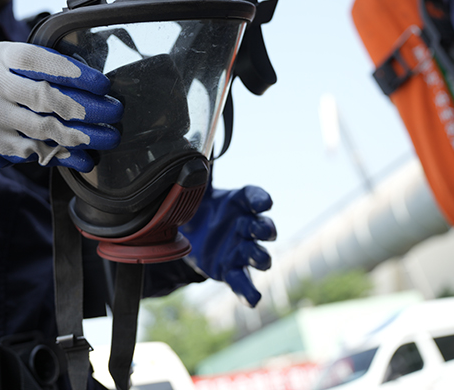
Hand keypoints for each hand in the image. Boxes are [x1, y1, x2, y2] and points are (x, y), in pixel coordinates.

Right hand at [0, 41, 122, 172]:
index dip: (74, 73)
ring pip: (44, 128)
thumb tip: (93, 82)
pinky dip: (65, 155)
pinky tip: (85, 156)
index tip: (103, 85)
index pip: (39, 61)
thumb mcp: (9, 62)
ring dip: (82, 135)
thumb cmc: (0, 84)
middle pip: (45, 97)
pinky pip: (35, 151)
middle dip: (86, 108)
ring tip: (108, 137)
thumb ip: (42, 66)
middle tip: (114, 113)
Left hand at [180, 185, 275, 306]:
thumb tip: (188, 153)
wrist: (190, 232)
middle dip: (265, 229)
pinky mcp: (231, 270)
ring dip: (261, 257)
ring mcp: (240, 249)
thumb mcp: (195, 190)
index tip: (263, 202)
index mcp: (239, 202)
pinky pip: (242, 282)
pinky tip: (253, 301)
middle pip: (262, 227)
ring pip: (257, 255)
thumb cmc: (198, 205)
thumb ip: (195, 175)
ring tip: (260, 260)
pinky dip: (248, 292)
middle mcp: (245, 225)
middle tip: (264, 230)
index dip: (260, 200)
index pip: (254, 197)